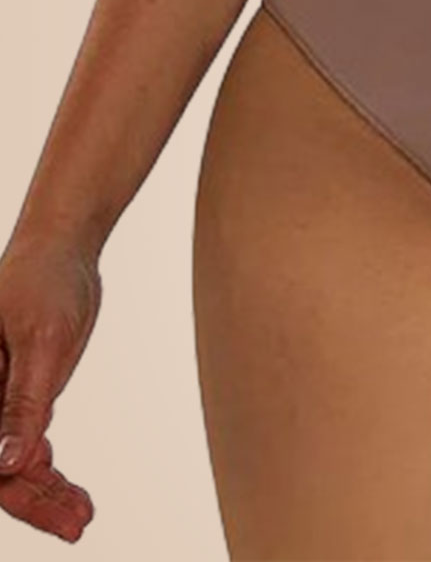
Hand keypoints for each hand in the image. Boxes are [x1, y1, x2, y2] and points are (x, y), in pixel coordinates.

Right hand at [0, 229, 100, 543]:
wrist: (63, 246)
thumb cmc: (44, 280)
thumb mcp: (40, 342)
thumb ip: (22, 405)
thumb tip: (8, 465)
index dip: (12, 491)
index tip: (53, 519)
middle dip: (33, 501)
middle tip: (78, 524)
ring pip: (10, 463)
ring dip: (43, 492)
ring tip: (82, 514)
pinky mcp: (15, 397)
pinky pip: (23, 444)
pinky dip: (45, 470)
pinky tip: (71, 488)